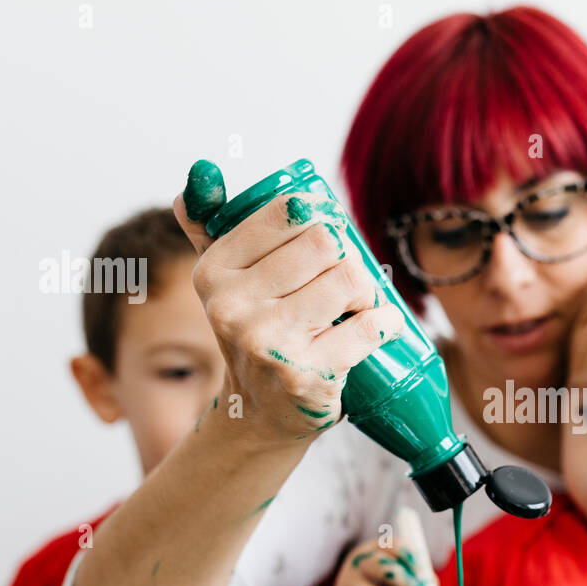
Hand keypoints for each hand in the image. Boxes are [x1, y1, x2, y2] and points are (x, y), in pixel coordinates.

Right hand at [174, 160, 406, 445]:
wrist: (262, 414)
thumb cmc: (258, 335)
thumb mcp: (226, 283)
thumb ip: (210, 228)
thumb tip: (200, 171)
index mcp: (214, 271)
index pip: (290, 212)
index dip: (323, 222)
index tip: (328, 244)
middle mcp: (232, 306)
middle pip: (325, 243)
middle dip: (348, 260)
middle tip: (347, 286)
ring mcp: (267, 343)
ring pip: (350, 280)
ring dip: (368, 293)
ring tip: (356, 310)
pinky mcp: (306, 375)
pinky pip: (369, 327)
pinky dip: (386, 322)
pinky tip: (380, 328)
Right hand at [333, 540, 426, 585]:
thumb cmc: (389, 581)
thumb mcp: (403, 573)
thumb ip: (419, 576)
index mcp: (377, 548)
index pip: (392, 546)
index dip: (408, 557)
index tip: (422, 572)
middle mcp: (360, 562)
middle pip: (380, 567)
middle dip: (403, 582)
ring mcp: (349, 584)